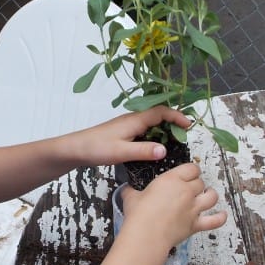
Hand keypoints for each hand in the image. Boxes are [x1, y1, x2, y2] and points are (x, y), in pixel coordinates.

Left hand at [74, 107, 191, 166]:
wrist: (76, 148)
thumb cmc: (96, 148)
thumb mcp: (121, 152)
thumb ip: (143, 151)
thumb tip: (165, 150)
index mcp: (135, 120)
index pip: (161, 112)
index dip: (177, 116)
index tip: (189, 125)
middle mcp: (133, 119)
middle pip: (158, 115)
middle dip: (174, 121)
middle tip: (185, 134)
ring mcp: (128, 125)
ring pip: (152, 122)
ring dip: (164, 128)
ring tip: (175, 141)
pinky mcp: (124, 132)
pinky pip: (145, 129)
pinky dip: (155, 134)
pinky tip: (156, 146)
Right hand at [119, 163, 226, 248]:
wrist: (146, 235)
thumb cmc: (138, 215)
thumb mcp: (131, 197)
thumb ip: (131, 190)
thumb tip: (126, 189)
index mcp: (172, 180)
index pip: (191, 168)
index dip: (191, 171)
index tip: (187, 174)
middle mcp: (186, 192)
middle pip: (200, 182)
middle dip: (196, 184)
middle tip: (190, 188)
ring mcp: (193, 208)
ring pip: (212, 197)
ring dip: (211, 195)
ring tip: (207, 195)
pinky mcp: (195, 224)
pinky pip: (215, 220)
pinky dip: (220, 218)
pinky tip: (222, 215)